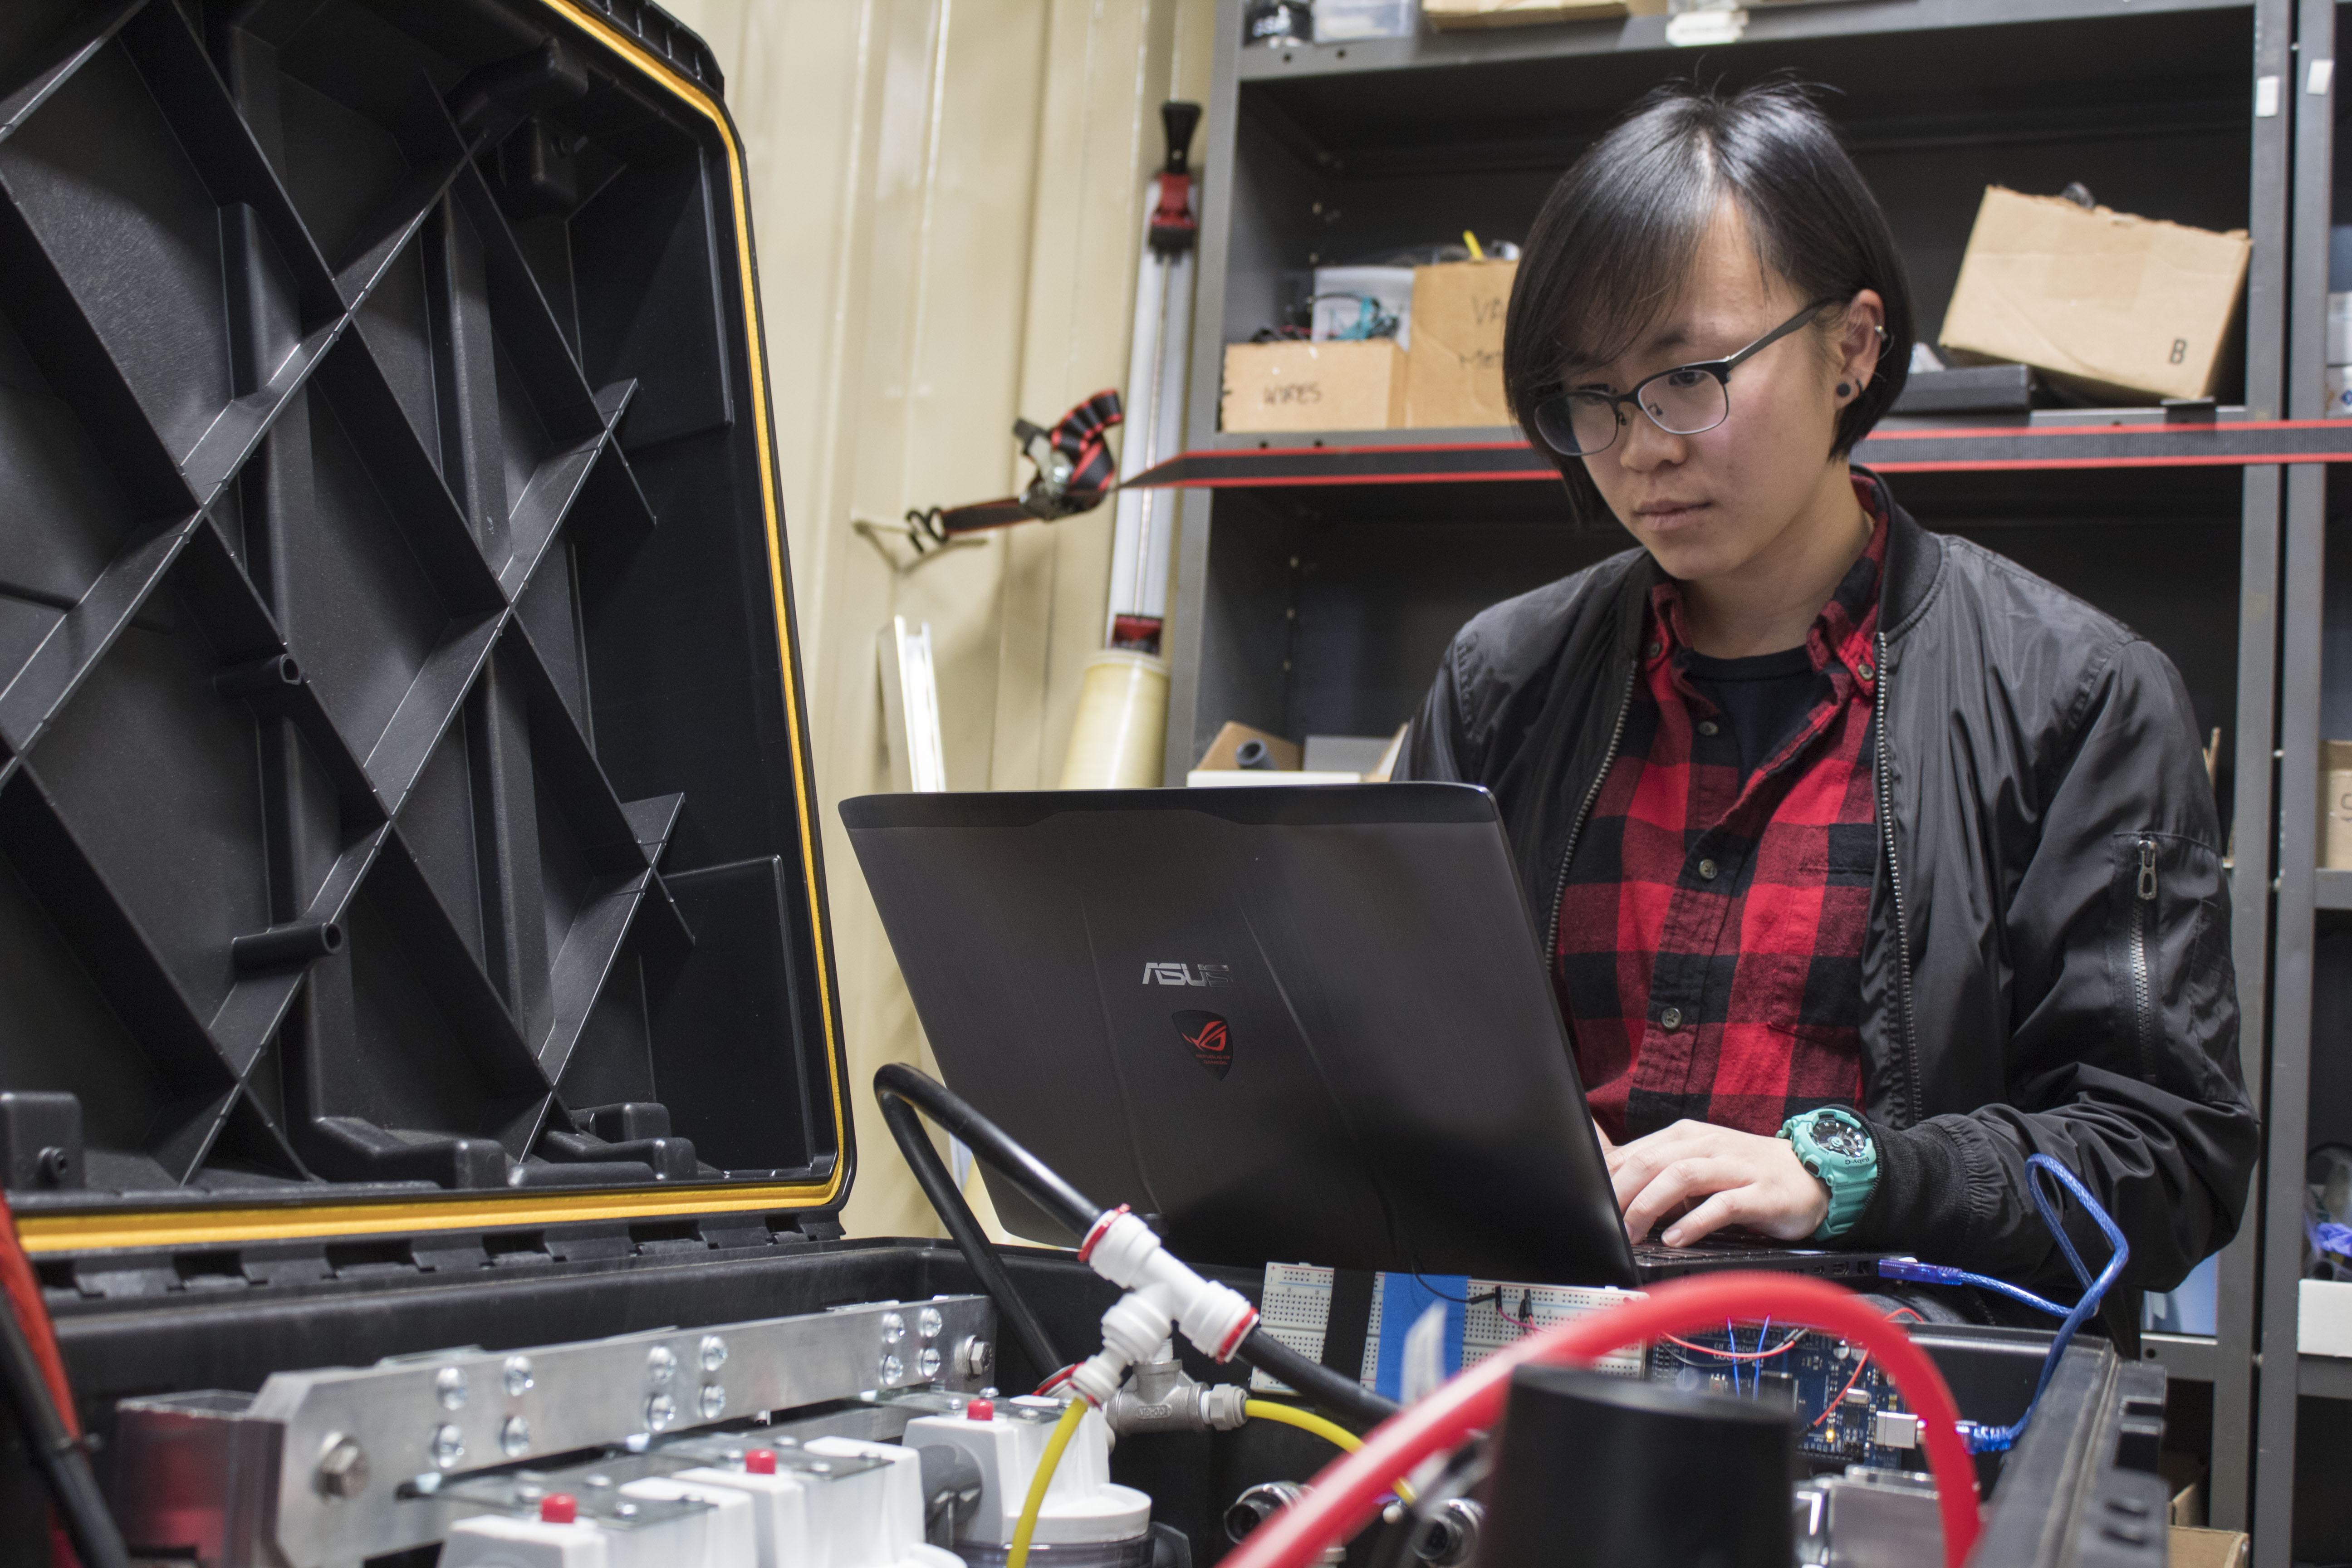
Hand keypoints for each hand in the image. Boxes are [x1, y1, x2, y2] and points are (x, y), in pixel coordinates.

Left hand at [1610, 1119, 1829, 1246]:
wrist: (1812, 1173)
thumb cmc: (1746, 1172)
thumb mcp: (1699, 1164)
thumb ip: (1662, 1175)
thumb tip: (1616, 1194)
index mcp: (1687, 1136)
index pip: (1637, 1152)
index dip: (1610, 1179)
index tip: (1592, 1206)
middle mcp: (1708, 1145)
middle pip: (1652, 1161)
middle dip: (1623, 1194)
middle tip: (1609, 1224)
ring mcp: (1735, 1166)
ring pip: (1681, 1176)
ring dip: (1651, 1205)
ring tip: (1634, 1232)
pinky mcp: (1760, 1192)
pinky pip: (1721, 1204)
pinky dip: (1694, 1221)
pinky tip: (1676, 1238)